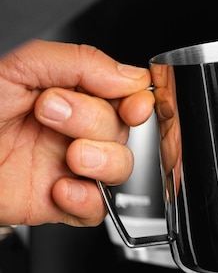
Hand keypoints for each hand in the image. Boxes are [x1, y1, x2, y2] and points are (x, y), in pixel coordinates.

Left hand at [0, 39, 152, 226]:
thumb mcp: (24, 61)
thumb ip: (83, 62)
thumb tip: (132, 77)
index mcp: (73, 89)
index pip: (128, 94)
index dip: (138, 99)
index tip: (132, 102)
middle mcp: (75, 126)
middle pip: (124, 129)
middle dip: (93, 119)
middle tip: (51, 110)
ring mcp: (66, 163)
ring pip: (120, 167)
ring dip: (102, 159)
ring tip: (69, 153)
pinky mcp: (54, 201)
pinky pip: (94, 210)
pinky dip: (87, 201)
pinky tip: (61, 186)